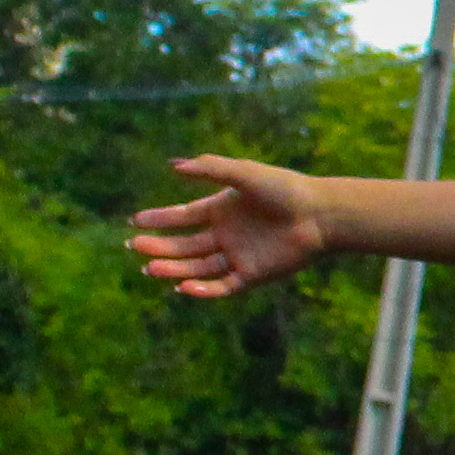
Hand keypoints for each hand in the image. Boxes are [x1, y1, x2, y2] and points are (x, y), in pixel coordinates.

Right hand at [128, 156, 335, 298]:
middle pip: (185, 244)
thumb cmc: (284, 188)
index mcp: (221, 209)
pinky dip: (203, 289)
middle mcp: (226, 234)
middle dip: (160, 247)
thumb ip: (209, 169)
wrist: (320, 214)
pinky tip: (183, 287)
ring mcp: (238, 255)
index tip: (134, 222)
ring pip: (198, 267)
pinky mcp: (252, 274)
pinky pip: (223, 285)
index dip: (159, 219)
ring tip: (150, 268)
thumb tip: (173, 165)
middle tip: (134, 247)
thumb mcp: (244, 173)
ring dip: (174, 269)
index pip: (182, 217)